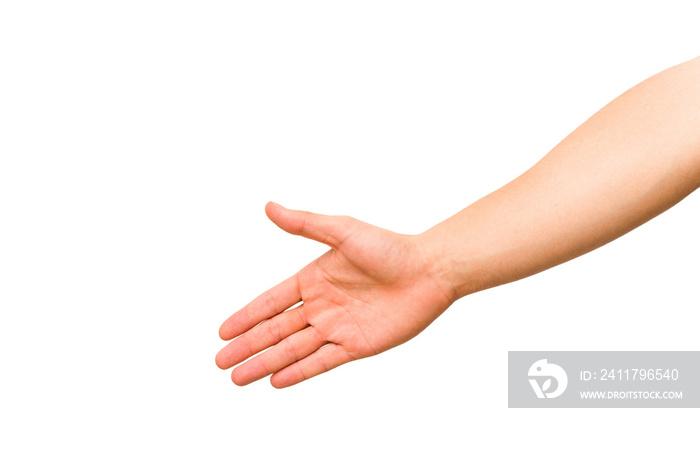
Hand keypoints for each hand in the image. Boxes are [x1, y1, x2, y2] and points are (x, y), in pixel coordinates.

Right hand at [216, 202, 453, 387]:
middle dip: (248, 346)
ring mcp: (338, 327)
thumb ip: (305, 224)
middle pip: (276, 330)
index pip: (271, 302)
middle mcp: (321, 306)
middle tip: (220, 362)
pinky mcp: (357, 345)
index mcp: (313, 279)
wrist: (430, 270)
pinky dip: (299, 372)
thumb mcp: (343, 231)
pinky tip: (277, 381)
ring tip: (238, 378)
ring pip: (293, 350)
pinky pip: (322, 361)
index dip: (246, 317)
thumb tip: (269, 206)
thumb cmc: (390, 247)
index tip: (222, 332)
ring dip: (265, 363)